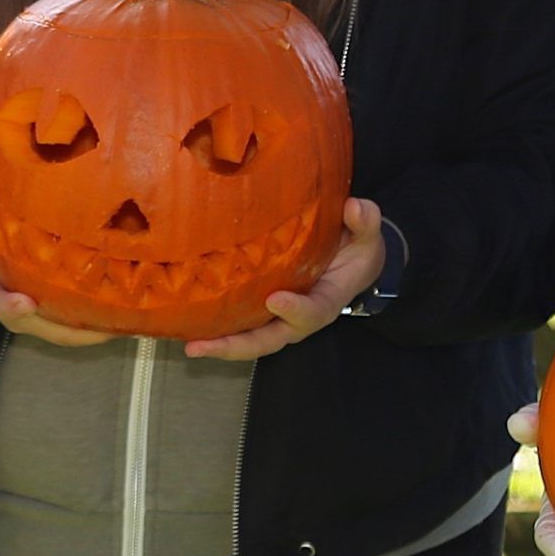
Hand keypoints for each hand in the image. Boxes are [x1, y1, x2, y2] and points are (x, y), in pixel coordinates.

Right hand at [0, 190, 116, 346]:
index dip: (7, 306)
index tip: (26, 304)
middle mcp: (8, 298)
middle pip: (34, 324)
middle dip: (62, 330)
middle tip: (94, 329)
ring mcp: (30, 301)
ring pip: (55, 327)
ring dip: (84, 332)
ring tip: (115, 328)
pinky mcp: (49, 298)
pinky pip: (68, 317)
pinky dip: (91, 321)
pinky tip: (119, 316)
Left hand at [183, 198, 385, 360]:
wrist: (350, 260)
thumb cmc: (355, 249)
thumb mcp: (367, 235)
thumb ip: (364, 222)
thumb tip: (356, 208)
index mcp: (326, 301)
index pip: (312, 313)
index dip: (296, 310)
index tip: (275, 300)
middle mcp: (298, 317)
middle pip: (269, 339)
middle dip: (238, 346)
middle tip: (205, 347)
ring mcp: (277, 317)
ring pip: (249, 339)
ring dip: (220, 344)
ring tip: (190, 345)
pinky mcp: (260, 308)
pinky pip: (238, 323)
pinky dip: (216, 328)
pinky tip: (187, 326)